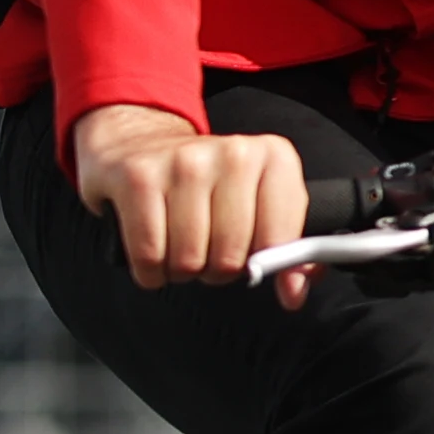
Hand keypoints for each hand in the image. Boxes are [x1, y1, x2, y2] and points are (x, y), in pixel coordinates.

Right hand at [68, 105, 313, 300]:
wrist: (142, 142)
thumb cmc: (207, 180)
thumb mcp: (259, 202)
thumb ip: (288, 248)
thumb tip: (294, 291)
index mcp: (274, 158)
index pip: (280, 238)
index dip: (268, 266)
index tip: (258, 270)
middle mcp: (234, 154)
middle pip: (230, 255)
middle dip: (217, 270)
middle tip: (209, 254)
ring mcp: (185, 162)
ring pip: (188, 260)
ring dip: (181, 271)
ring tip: (180, 248)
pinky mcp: (139, 177)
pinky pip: (149, 254)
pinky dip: (150, 271)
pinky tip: (154, 255)